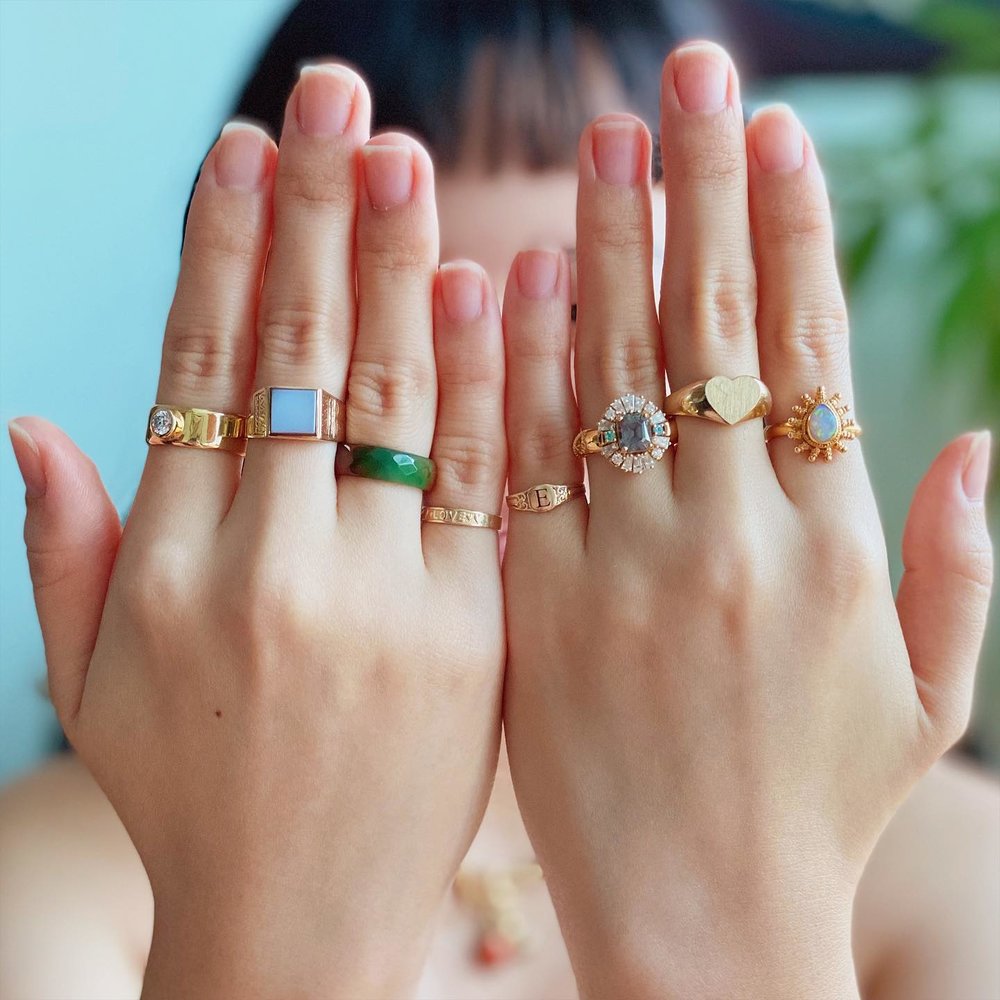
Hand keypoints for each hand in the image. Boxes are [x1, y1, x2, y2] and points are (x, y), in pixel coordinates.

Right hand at [10, 64, 505, 997]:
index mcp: (168, 569)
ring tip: (409, 157)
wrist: (295, 929)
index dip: (221, 248)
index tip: (246, 148)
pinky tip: (497, 283)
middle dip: (317, 216)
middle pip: (300, 358)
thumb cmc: (194, 800)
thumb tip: (33, 424)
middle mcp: (267, 568)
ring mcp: (379, 601)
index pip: (199, 369)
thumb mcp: (94, 686)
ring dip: (403, 264)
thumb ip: (63, 552)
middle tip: (341, 99)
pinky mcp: (474, 638)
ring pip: (397, 401)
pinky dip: (492, 377)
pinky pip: (487, 481)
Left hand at [500, 41, 992, 997]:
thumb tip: (990, 442)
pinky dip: (521, 361)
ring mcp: (626, 573)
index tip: (775, 130)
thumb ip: (961, 566)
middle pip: (711, 332)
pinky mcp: (537, 611)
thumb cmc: (817, 811)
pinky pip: (524, 463)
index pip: (812, 349)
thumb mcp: (925, 695)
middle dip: (700, 190)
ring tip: (605, 137)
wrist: (702, 921)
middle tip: (683, 74)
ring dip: (610, 244)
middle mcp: (734, 542)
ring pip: (615, 375)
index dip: (792, 230)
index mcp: (836, 550)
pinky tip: (515, 270)